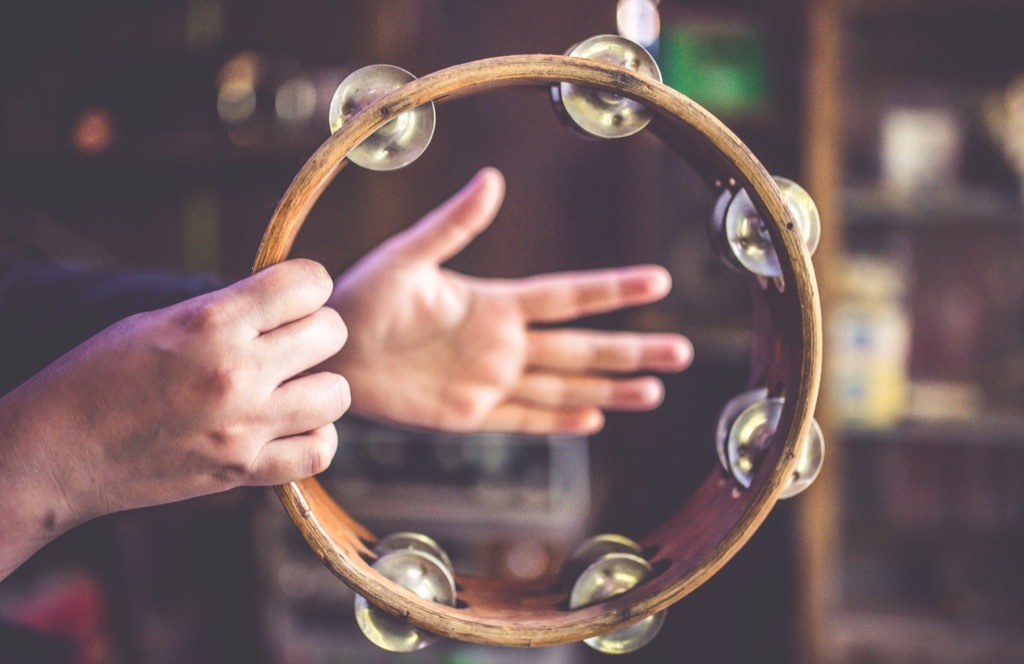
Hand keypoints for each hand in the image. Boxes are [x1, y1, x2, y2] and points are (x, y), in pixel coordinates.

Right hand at [0, 259, 349, 577]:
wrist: (58, 452)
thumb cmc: (100, 376)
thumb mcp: (161, 322)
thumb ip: (229, 312)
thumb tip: (286, 302)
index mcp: (212, 323)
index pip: (307, 282)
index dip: (307, 285)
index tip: (291, 297)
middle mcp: (236, 371)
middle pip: (331, 332)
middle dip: (316, 331)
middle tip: (289, 343)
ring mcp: (244, 425)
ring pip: (337, 393)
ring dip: (320, 386)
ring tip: (291, 388)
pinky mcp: (243, 470)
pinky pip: (317, 451)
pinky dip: (314, 438)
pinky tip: (292, 428)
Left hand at [327, 168, 692, 434]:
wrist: (331, 349)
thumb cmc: (364, 297)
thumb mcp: (408, 257)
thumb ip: (452, 225)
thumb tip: (494, 179)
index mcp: (495, 303)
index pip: (567, 296)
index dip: (612, 289)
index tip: (658, 281)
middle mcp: (504, 343)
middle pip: (582, 348)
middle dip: (632, 350)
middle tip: (683, 351)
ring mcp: (490, 381)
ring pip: (564, 387)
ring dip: (609, 389)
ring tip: (654, 391)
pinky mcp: (469, 414)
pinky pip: (523, 420)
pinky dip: (558, 422)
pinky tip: (593, 420)